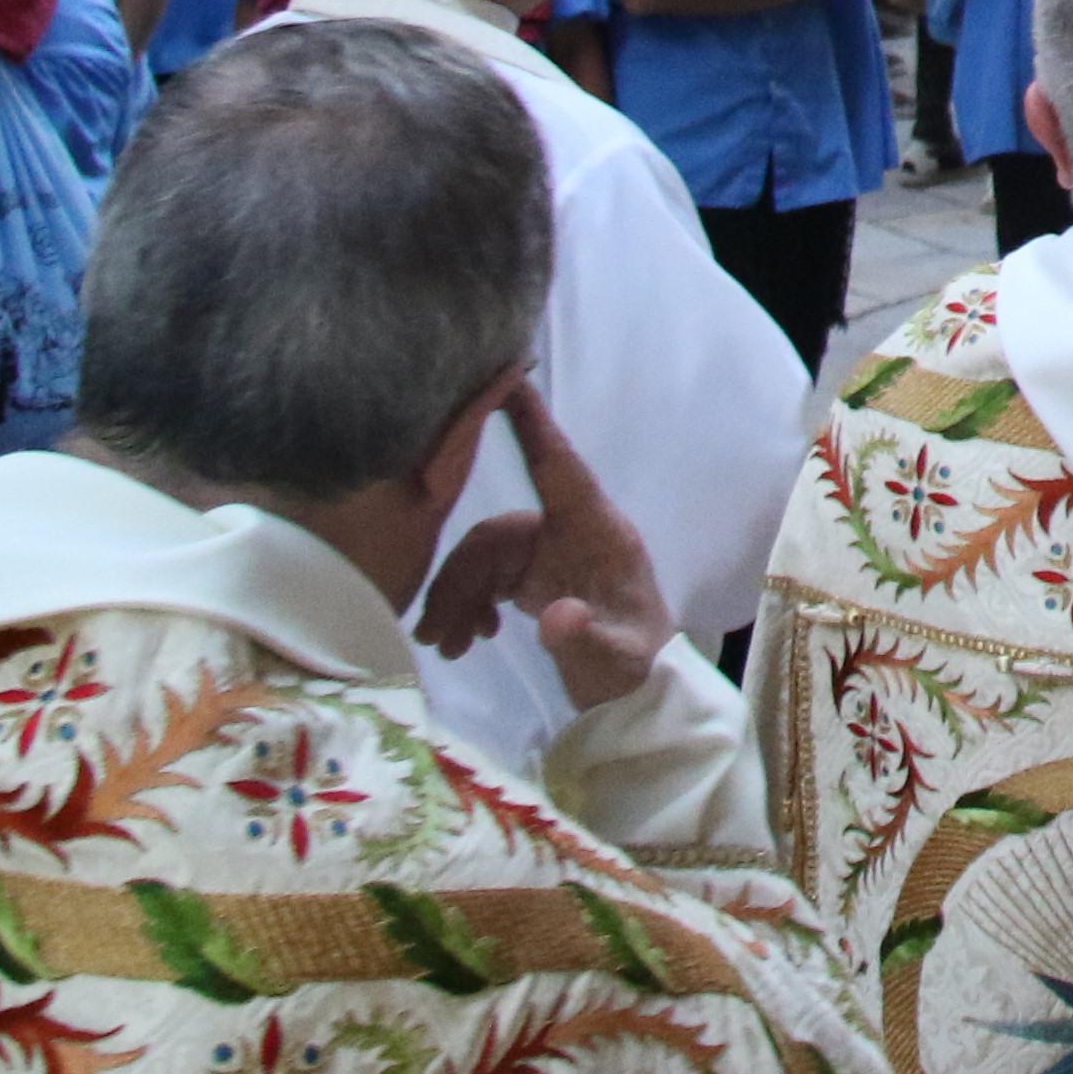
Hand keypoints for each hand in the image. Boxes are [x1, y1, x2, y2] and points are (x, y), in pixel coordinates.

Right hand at [413, 381, 676, 711]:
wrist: (638, 693)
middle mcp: (571, 532)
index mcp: (598, 531)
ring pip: (482, 558)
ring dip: (456, 599)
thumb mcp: (616, 660)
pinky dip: (468, 606)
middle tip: (433, 633)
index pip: (559, 466)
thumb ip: (585, 638)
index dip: (532, 425)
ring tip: (446, 646)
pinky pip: (486, 578)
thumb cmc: (636, 666)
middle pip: (497, 534)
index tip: (505, 380)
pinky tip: (469, 641)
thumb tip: (553, 617)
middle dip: (459, 580)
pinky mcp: (534, 577)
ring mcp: (550, 553)